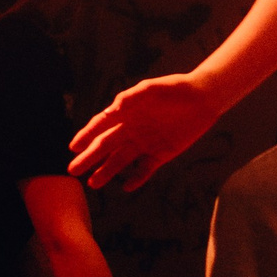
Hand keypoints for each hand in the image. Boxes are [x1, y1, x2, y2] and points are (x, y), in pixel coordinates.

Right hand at [69, 73, 209, 191]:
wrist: (203, 98)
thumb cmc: (175, 89)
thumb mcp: (152, 89)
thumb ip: (131, 98)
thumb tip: (112, 110)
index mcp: (126, 112)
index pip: (101, 125)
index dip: (86, 135)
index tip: (73, 147)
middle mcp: (132, 129)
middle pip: (106, 146)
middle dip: (89, 158)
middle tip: (73, 170)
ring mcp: (145, 143)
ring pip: (121, 160)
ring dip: (107, 171)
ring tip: (93, 183)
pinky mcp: (161, 154)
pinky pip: (145, 169)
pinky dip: (137, 178)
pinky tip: (127, 187)